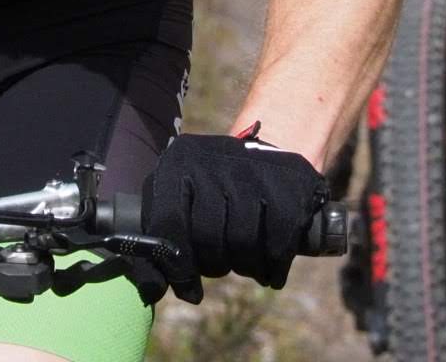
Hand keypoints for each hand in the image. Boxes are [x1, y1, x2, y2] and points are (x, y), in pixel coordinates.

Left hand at [139, 131, 328, 303]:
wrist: (264, 153)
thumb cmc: (210, 191)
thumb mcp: (176, 203)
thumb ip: (158, 246)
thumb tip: (155, 292)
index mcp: (177, 163)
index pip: (169, 222)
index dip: (177, 265)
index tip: (188, 288)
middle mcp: (214, 158)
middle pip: (208, 236)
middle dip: (214, 264)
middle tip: (220, 266)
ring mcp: (254, 168)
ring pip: (244, 240)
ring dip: (245, 266)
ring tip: (245, 264)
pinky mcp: (290, 182)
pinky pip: (278, 240)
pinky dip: (274, 264)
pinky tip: (270, 271)